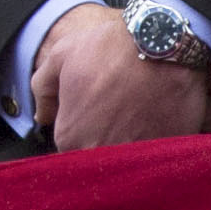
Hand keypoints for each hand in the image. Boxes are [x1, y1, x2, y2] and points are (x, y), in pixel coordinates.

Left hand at [31, 4, 210, 149]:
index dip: (79, 138)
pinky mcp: (168, 153)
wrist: (163, 42)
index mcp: (71, 137)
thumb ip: (43, 89)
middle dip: (102, 148)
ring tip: (137, 123)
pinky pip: (158, 162)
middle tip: (114, 122)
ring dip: (130, 153)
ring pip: (128, 167)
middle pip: (97, 165)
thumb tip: (42, 116)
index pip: (69, 155)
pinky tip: (158, 126)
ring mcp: (137, 158)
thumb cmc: (110, 48)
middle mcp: (101, 153)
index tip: (90, 123)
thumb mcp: (61, 56)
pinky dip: (157, 152)